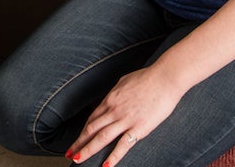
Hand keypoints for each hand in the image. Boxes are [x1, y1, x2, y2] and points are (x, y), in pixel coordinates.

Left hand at [66, 65, 183, 165]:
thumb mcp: (124, 82)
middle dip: (79, 143)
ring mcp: (125, 119)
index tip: (76, 141)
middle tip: (69, 154)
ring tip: (77, 159)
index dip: (82, 131)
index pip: (92, 119)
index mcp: (110, 99)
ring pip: (101, 138)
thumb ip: (115, 94)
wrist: (165, 78)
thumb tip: (108, 100)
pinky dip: (113, 156)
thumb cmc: (147, 78)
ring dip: (88, 150)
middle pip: (91, 129)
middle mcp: (114, 110)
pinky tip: (106, 166)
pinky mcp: (139, 127)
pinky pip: (123, 144)